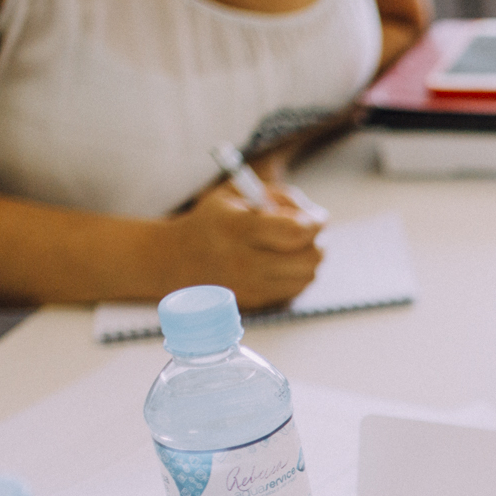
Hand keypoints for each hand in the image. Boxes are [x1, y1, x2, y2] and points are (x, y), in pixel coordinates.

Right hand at [165, 180, 323, 308]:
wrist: (178, 260)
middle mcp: (244, 261)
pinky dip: (299, 274)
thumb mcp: (236, 193)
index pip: (295, 231)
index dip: (315, 223)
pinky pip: (296, 289)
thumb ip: (278, 197)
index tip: (318, 217)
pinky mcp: (257, 302)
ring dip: (310, 258)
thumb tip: (314, 216)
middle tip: (309, 231)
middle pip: (309, 258)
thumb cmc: (214, 220)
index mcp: (237, 228)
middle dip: (317, 241)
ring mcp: (251, 286)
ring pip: (308, 276)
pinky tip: (283, 261)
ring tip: (293, 244)